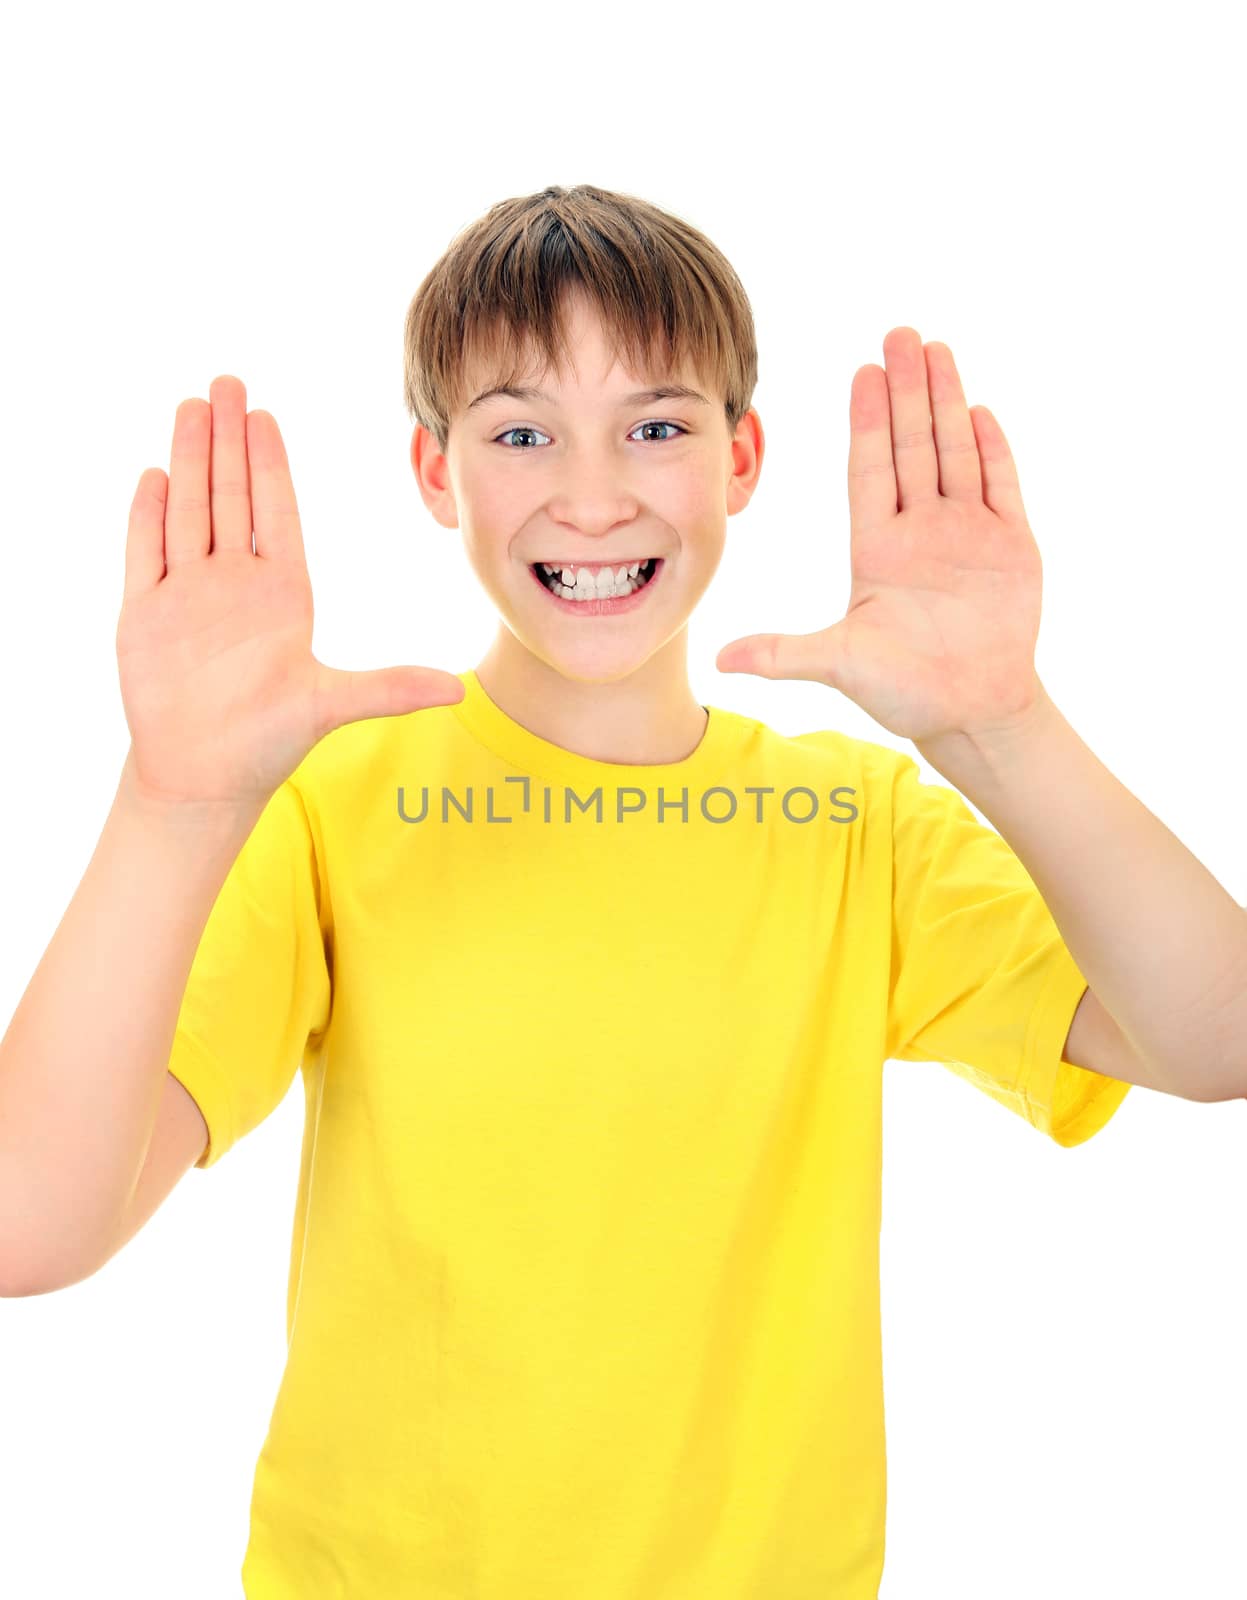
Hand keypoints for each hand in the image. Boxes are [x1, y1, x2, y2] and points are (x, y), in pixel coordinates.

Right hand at [115, 375, 464, 810]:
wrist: (206, 778)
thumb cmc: (269, 743)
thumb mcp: (334, 706)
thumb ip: (391, 690)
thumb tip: (459, 692)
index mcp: (282, 594)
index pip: (275, 512)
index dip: (268, 463)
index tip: (265, 415)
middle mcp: (235, 585)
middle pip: (230, 496)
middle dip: (226, 439)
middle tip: (225, 382)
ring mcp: (189, 596)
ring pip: (188, 512)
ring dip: (188, 460)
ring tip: (190, 406)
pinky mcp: (147, 616)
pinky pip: (147, 554)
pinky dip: (149, 516)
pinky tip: (154, 474)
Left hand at [715, 328, 1044, 746]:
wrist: (974, 714)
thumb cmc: (906, 693)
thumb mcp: (839, 666)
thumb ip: (786, 654)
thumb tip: (720, 658)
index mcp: (878, 550)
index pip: (871, 469)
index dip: (869, 420)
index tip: (863, 371)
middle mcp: (921, 532)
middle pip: (912, 446)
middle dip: (907, 390)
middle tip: (900, 332)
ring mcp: (967, 535)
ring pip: (955, 453)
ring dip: (947, 402)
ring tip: (938, 349)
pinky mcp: (1010, 547)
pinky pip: (1001, 486)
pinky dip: (992, 450)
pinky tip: (979, 410)